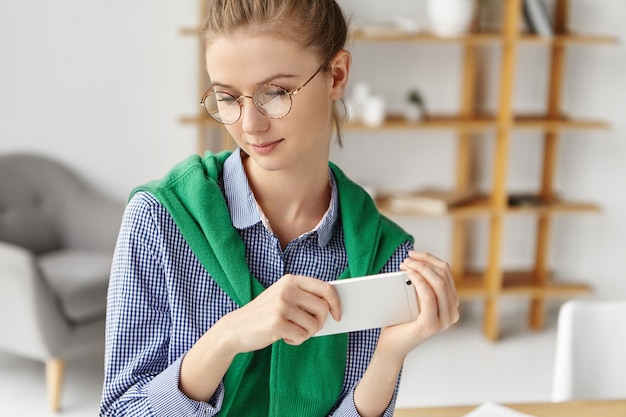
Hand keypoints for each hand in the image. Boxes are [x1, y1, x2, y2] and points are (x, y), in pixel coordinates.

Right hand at [213, 274, 340, 353]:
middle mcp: (287, 289)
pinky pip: (302, 336)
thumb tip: (333, 308)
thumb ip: (304, 298)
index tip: (338, 315)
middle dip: (320, 323)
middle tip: (308, 328)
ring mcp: (281, 305)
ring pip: (314, 325)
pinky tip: (284, 337)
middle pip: (323, 308)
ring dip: (306, 334)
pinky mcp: (277, 322)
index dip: (336, 303)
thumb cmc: (264, 315)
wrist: (235, 328)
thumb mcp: (283, 298)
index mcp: (290, 280)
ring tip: (291, 331)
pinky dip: (296, 341)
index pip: (325, 288)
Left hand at [377, 251, 459, 359]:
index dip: (429, 258)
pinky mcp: (431, 325)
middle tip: (406, 258)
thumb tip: (414, 261)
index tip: (412, 253)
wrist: (392, 345)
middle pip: (443, 275)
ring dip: (420, 269)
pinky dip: (419, 281)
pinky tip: (409, 274)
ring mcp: (444, 320)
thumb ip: (422, 283)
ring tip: (405, 264)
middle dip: (424, 262)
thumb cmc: (401, 319)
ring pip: (438, 283)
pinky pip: (428, 296)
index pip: (445, 271)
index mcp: (451, 303)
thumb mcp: (415, 296)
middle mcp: (453, 311)